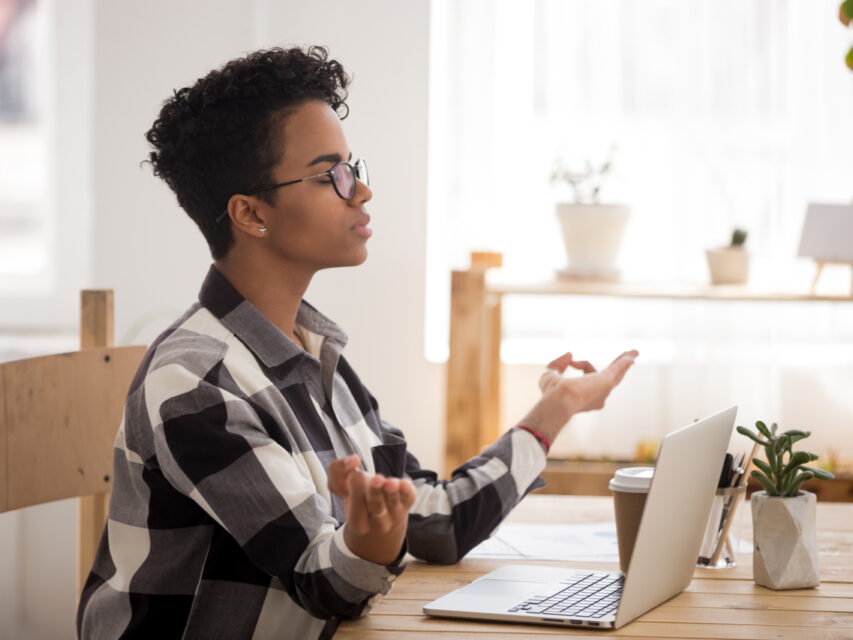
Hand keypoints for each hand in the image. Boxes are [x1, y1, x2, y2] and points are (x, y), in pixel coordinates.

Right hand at [327, 454, 416, 564]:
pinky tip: (404, 483)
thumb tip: (354, 460)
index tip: (355, 474)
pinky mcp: (407, 504)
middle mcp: (378, 522)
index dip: (355, 486)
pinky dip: (407, 491)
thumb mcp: (340, 487)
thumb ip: (338, 470)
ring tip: (391, 482)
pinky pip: (409, 498)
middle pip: (376, 507)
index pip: (356, 503)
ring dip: (392, 492)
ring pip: (394, 503)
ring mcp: (395, 515)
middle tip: (376, 479)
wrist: (375, 519)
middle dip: (376, 493)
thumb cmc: (356, 499)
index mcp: (358, 522)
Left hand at [519, 349, 638, 444]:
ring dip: (624, 362)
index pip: (588, 375)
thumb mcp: (550, 375)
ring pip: (617, 373)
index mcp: (585, 398)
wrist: (560, 400)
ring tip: (634, 353)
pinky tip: (633, 354)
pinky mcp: (607, 381)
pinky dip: (625, 361)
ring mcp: (604, 389)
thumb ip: (558, 364)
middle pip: (610, 378)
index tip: (571, 361)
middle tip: (628, 361)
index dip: (580, 364)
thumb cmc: (552, 393)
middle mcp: (598, 397)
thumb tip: (570, 354)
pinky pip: (618, 368)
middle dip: (618, 369)